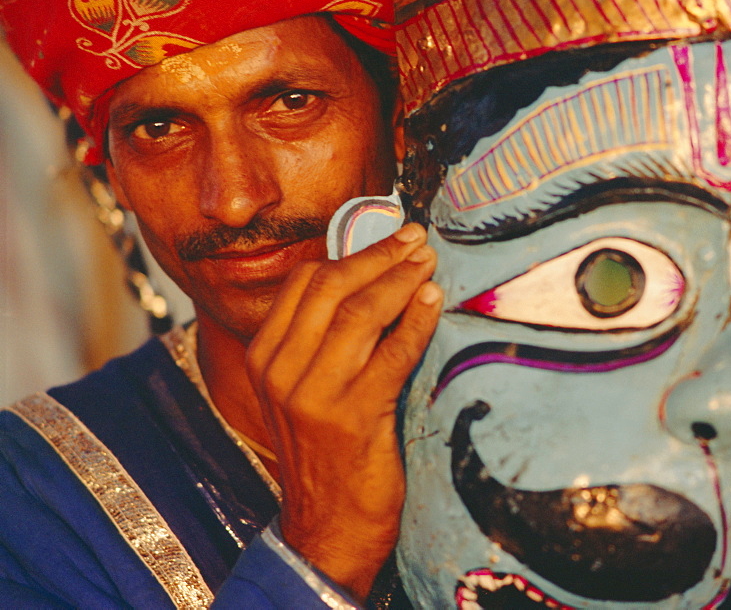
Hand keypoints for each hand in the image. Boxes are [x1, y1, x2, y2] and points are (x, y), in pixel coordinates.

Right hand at [246, 223, 441, 599]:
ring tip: (428, 262)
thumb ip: (320, 341)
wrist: (326, 527)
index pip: (304, 283)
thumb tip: (365, 281)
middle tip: (416, 238)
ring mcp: (314, 394)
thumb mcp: (304, 391)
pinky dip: (417, 321)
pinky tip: (434, 301)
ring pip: (360, 314)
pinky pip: (392, 353)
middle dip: (379, 255)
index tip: (388, 235)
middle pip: (332, 288)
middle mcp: (281, 371)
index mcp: (264, 357)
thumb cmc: (325, 451)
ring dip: (401, 280)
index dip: (350, 251)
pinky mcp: (352, 417)